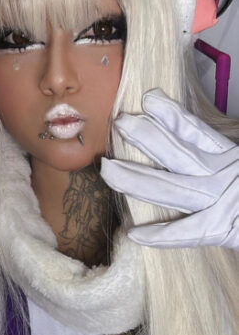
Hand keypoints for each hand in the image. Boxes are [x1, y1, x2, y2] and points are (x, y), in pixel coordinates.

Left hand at [101, 89, 238, 247]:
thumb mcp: (235, 160)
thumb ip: (213, 145)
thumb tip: (193, 134)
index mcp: (233, 157)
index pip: (199, 133)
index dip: (174, 117)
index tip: (150, 98)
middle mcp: (226, 176)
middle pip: (178, 155)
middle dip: (148, 139)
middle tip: (120, 124)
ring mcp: (224, 203)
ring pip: (171, 189)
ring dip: (137, 180)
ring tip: (107, 170)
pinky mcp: (226, 230)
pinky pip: (189, 234)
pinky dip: (163, 236)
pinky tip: (135, 234)